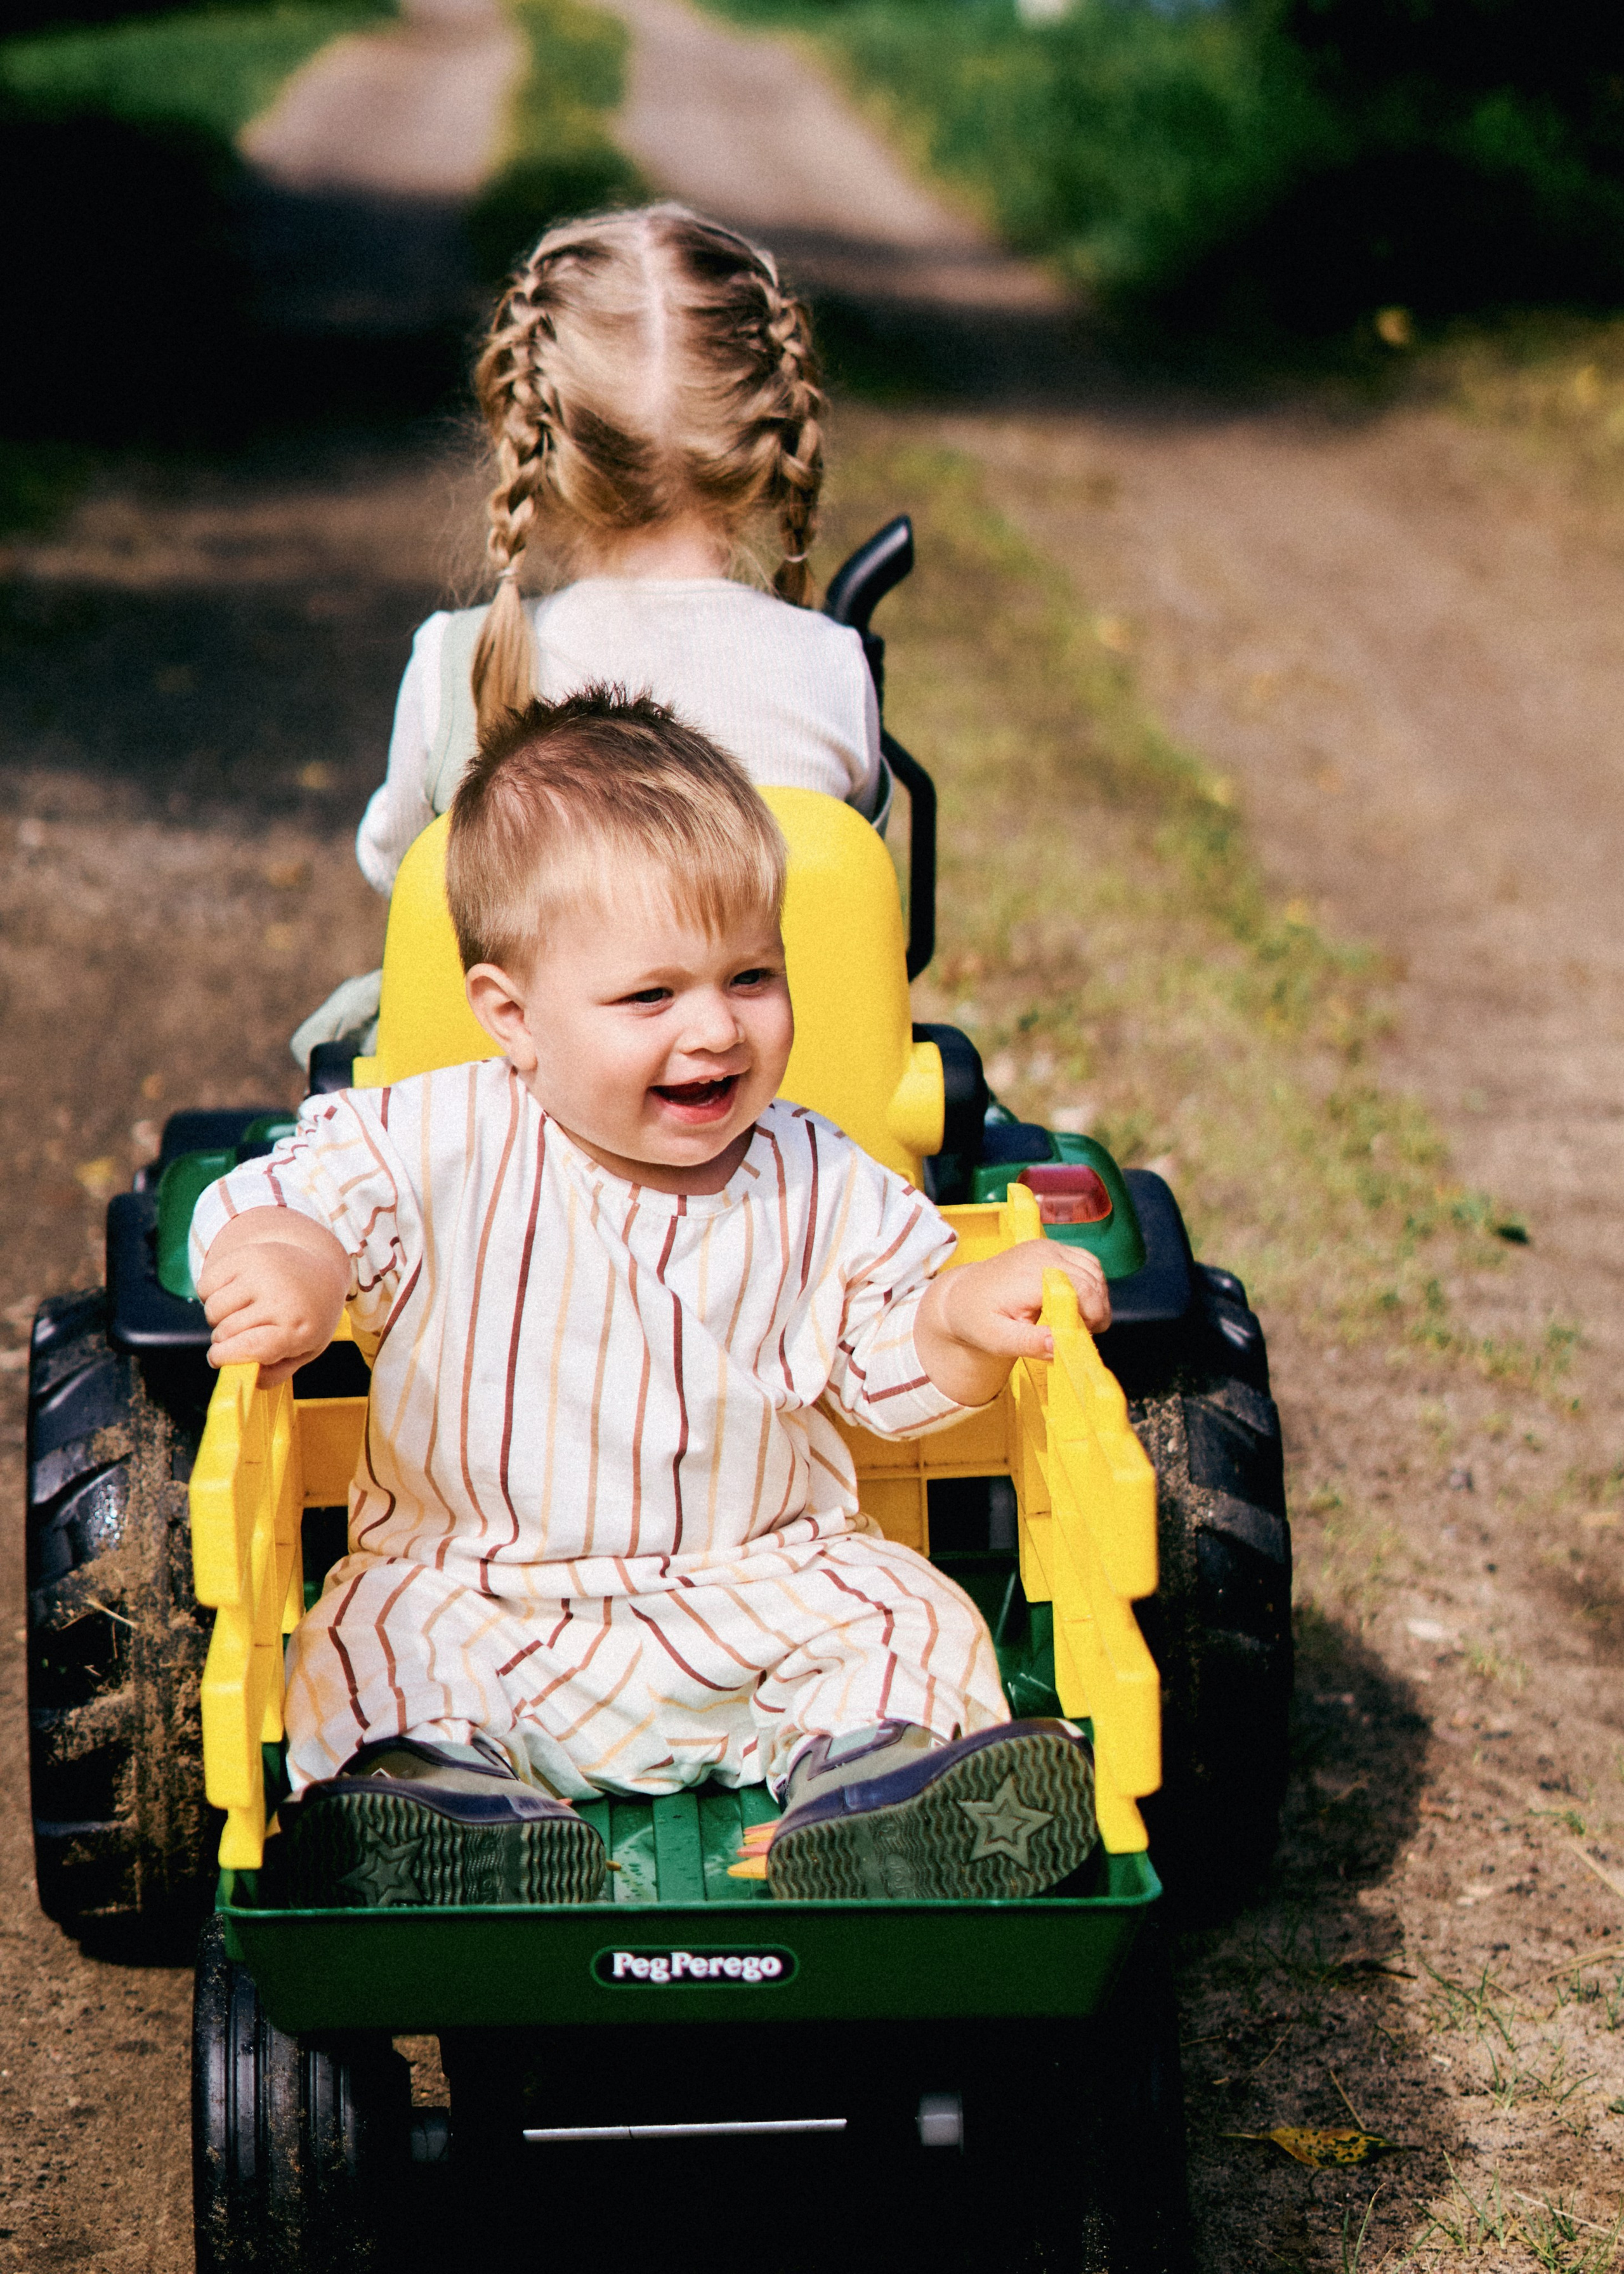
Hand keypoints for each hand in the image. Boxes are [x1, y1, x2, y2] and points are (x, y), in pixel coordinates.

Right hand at [196, 1208, 348, 1384]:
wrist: (320, 1269)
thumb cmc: (310, 1316)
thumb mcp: (305, 1351)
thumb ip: (275, 1373)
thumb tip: (244, 1379)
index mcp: (298, 1327)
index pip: (249, 1348)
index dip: (226, 1358)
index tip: (218, 1359)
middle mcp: (280, 1296)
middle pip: (226, 1331)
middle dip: (224, 1340)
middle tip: (240, 1334)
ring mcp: (262, 1272)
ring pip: (212, 1309)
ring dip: (217, 1318)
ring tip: (240, 1313)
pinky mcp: (246, 1255)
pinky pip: (205, 1285)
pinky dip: (211, 1294)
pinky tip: (234, 1294)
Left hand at [915, 1239, 1110, 1407]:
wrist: (962, 1296)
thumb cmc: (977, 1319)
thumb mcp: (998, 1341)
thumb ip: (1030, 1344)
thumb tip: (1060, 1345)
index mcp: (1029, 1274)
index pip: (1082, 1289)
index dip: (1094, 1314)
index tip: (1085, 1335)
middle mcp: (1041, 1254)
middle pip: (1092, 1279)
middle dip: (1097, 1309)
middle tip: (1084, 1333)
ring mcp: (1047, 1247)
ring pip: (1094, 1269)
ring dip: (1097, 1296)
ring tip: (1080, 1320)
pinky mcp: (1051, 1248)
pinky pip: (1086, 1262)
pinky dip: (1091, 1283)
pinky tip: (1078, 1303)